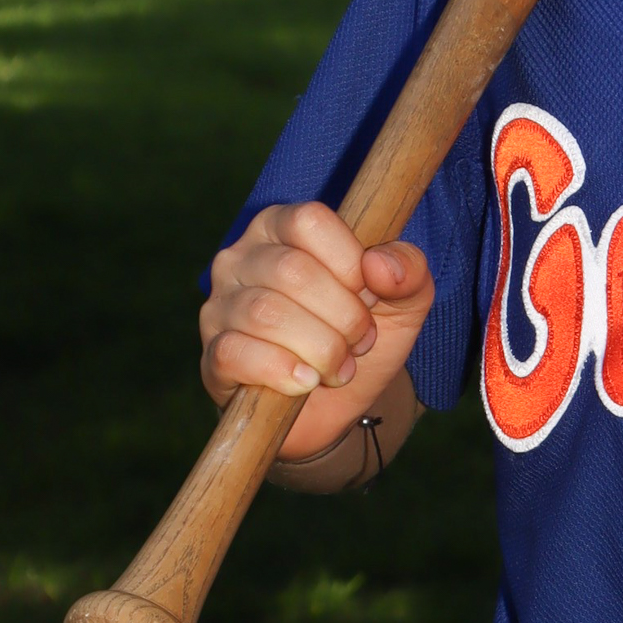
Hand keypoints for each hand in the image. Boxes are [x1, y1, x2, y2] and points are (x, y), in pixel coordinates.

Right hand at [201, 202, 434, 458]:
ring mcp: (220, 306)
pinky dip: (282, 371)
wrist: (337, 402)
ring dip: (320, 348)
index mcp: (282, 227)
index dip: (349, 262)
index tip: (369, 295)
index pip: (309, 220)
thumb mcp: (404, 301)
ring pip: (266, 314)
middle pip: (292, 271)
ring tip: (339, 367)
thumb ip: (409, 270)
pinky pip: (235, 352)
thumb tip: (379, 264)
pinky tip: (306, 381)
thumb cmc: (361, 334)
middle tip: (360, 341)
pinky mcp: (213, 354)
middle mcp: (241, 257)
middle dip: (343, 315)